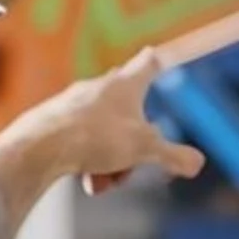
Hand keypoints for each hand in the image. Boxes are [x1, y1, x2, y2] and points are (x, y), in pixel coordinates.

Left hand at [20, 48, 205, 194]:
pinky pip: (82, 141)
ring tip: (104, 182)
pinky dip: (89, 162)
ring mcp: (74, 103)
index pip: (147, 64)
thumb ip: (174, 156)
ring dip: (112, 161)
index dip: (156, 62)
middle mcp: (99, 88)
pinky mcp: (55, 121)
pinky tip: (86, 181)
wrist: (41, 146)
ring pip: (105, 132)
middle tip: (133, 165)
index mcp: (126, 85)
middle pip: (129, 110)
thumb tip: (197, 163)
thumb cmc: (96, 138)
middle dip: (135, 142)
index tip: (157, 56)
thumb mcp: (145, 150)